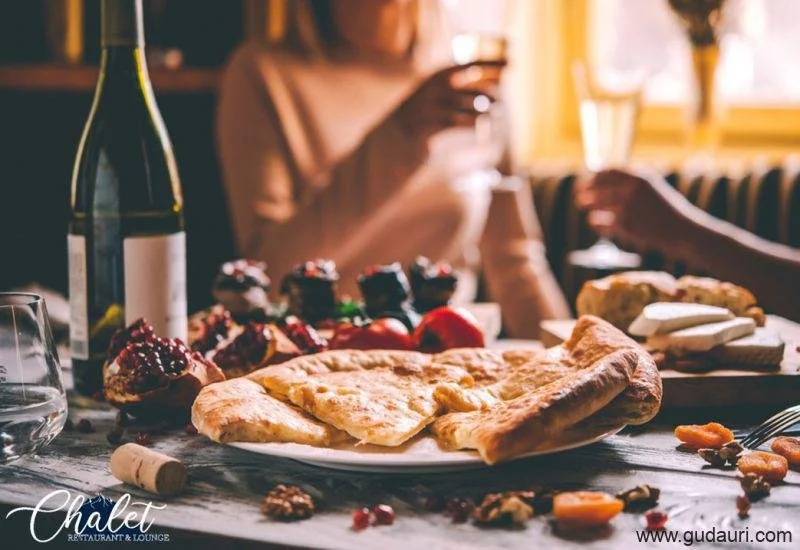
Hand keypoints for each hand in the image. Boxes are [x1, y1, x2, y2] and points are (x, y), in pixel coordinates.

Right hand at [395, 60, 506, 139]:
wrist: (399, 132)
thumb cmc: (427, 112)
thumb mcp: (441, 94)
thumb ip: (462, 87)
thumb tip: (497, 86)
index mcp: (437, 75)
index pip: (469, 65)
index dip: (491, 63)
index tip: (511, 62)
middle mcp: (432, 88)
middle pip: (467, 87)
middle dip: (487, 93)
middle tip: (500, 99)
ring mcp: (429, 106)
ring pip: (463, 106)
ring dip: (482, 110)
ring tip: (492, 113)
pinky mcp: (428, 124)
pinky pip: (455, 122)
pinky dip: (470, 123)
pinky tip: (478, 125)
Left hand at [574, 168, 695, 250]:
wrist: (681, 230)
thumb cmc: (665, 208)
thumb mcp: (651, 186)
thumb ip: (630, 180)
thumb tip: (601, 175)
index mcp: (639, 177)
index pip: (606, 172)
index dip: (594, 178)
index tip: (588, 183)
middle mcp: (631, 190)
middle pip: (595, 188)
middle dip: (584, 194)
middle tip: (580, 200)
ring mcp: (627, 207)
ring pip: (594, 206)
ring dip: (588, 209)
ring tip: (588, 213)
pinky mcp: (623, 225)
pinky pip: (599, 223)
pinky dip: (596, 224)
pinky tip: (597, 225)